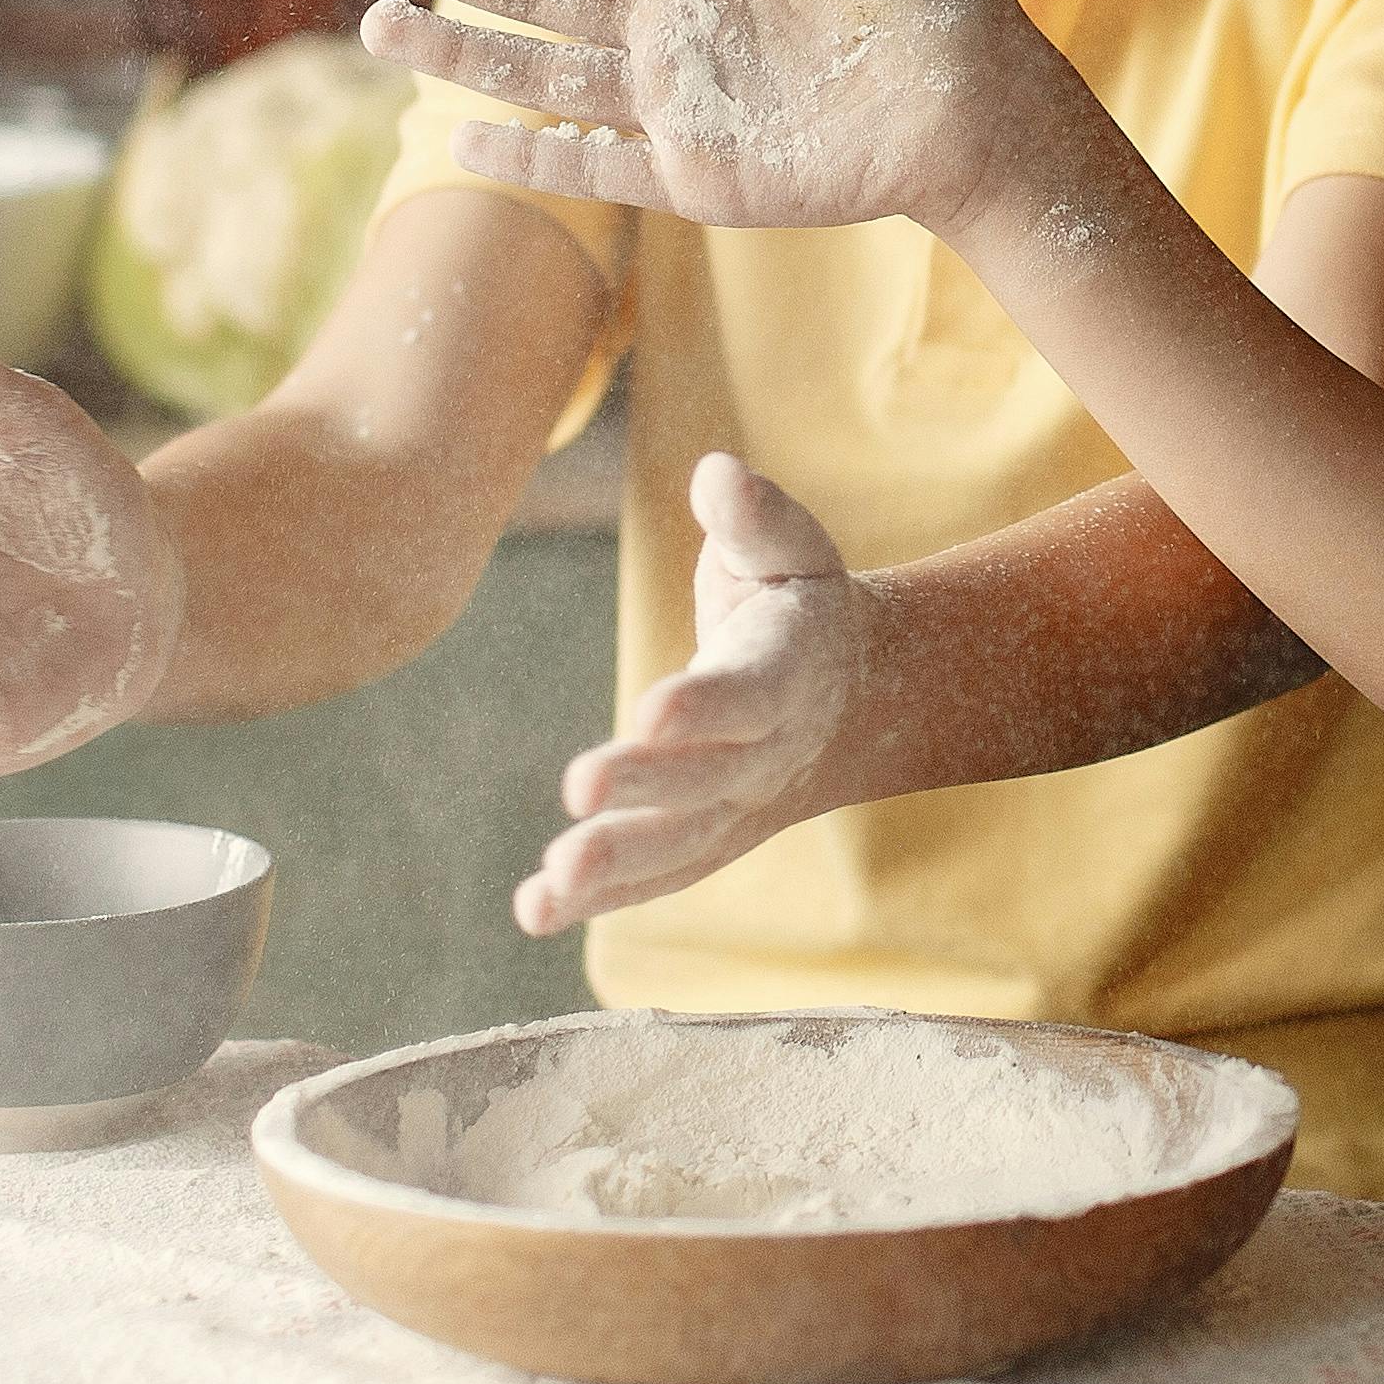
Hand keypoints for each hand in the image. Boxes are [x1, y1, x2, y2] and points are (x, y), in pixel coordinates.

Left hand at [511, 453, 864, 936]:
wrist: (848, 696)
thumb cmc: (794, 602)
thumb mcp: (789, 548)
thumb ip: (754, 517)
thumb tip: (717, 474)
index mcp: (789, 671)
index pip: (748, 694)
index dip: (704, 706)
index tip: (650, 709)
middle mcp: (767, 753)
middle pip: (706, 780)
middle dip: (643, 789)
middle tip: (577, 789)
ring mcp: (738, 808)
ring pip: (680, 846)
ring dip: (617, 867)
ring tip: (552, 882)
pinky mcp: (705, 842)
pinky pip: (655, 878)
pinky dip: (598, 900)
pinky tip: (534, 908)